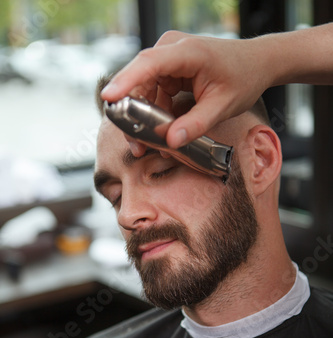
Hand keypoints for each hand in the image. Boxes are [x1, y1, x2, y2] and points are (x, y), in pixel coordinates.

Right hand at [101, 24, 332, 150]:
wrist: (255, 63)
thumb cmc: (243, 78)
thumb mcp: (223, 106)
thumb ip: (196, 124)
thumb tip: (171, 142)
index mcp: (187, 52)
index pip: (149, 64)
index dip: (126, 82)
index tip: (108, 98)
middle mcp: (171, 49)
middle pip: (139, 81)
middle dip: (133, 114)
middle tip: (136, 145)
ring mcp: (167, 58)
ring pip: (143, 90)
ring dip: (142, 118)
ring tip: (146, 146)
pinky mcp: (167, 69)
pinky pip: (152, 93)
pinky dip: (152, 113)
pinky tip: (158, 132)